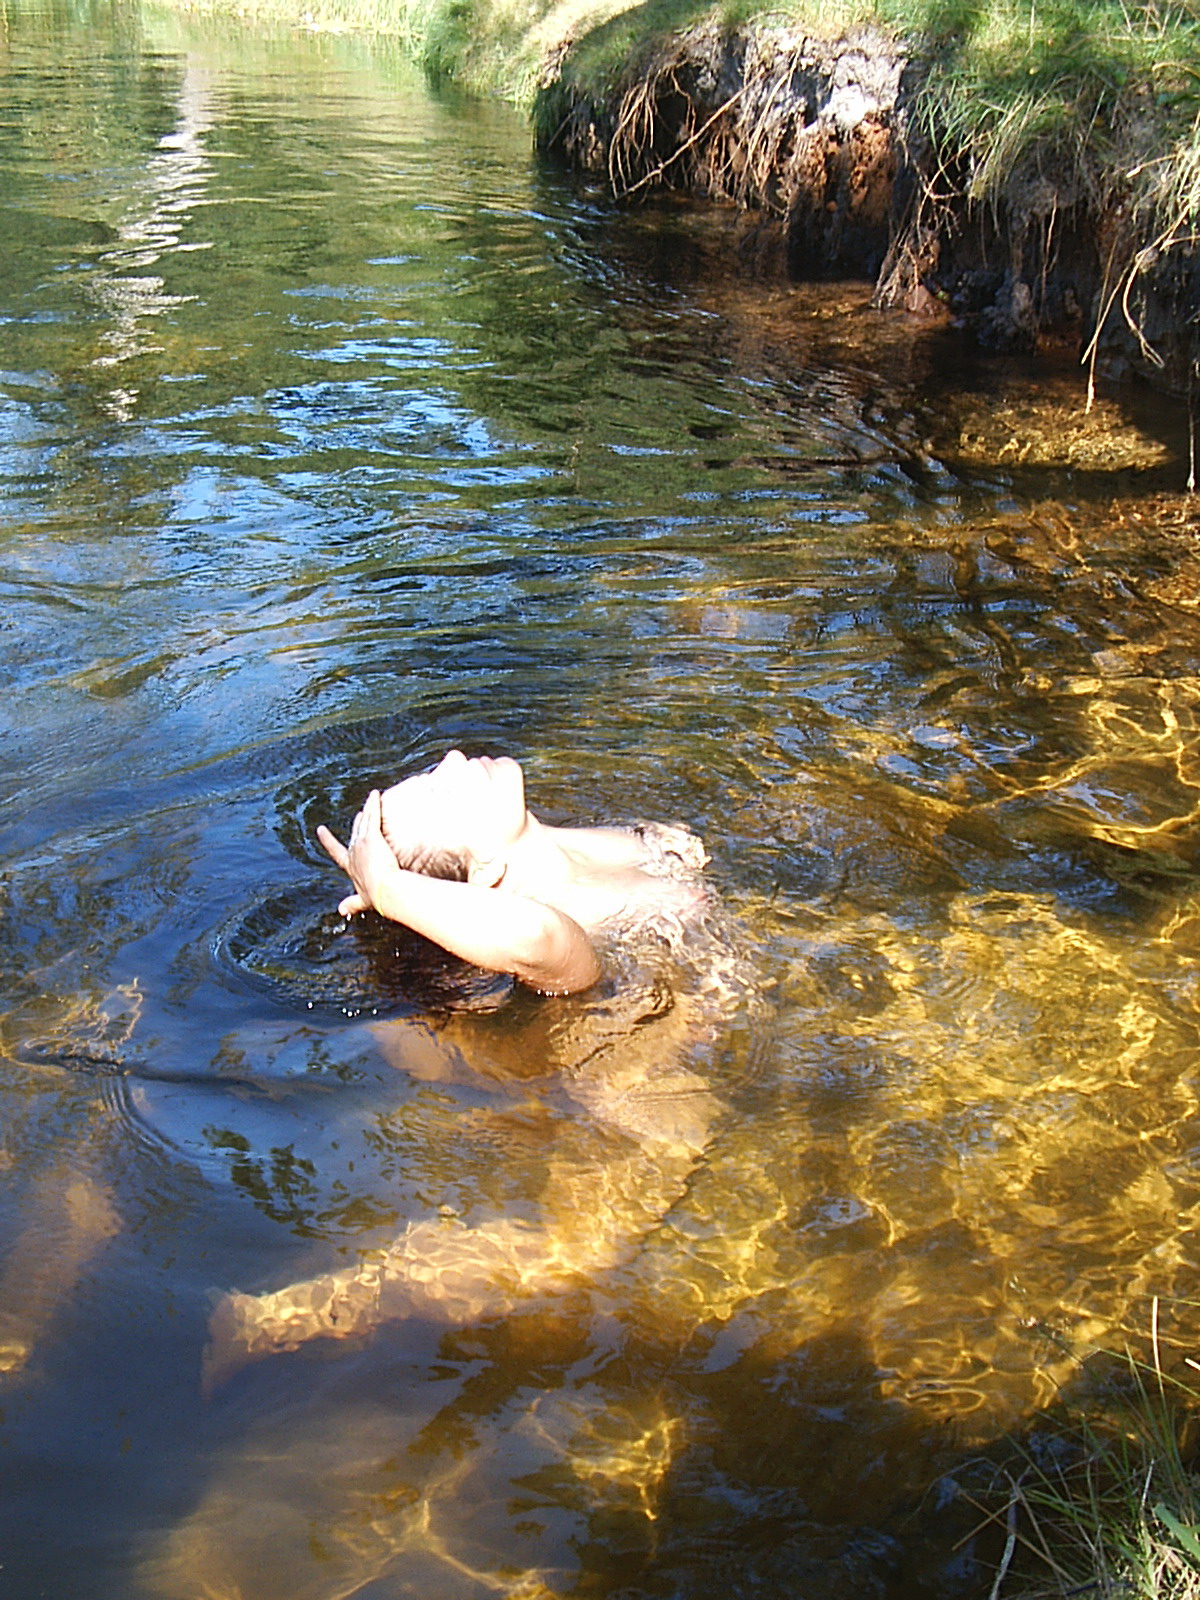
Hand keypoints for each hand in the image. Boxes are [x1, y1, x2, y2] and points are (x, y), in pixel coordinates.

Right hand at [316, 790, 400, 917]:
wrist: (385, 890)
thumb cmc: (376, 896)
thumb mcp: (362, 900)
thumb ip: (352, 903)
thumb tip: (340, 910)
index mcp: (350, 866)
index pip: (337, 852)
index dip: (329, 841)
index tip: (322, 831)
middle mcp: (353, 852)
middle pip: (353, 834)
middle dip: (356, 823)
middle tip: (359, 815)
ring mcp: (361, 842)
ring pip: (364, 821)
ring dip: (367, 810)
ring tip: (371, 799)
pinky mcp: (372, 836)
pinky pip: (373, 815)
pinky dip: (373, 803)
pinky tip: (375, 794)